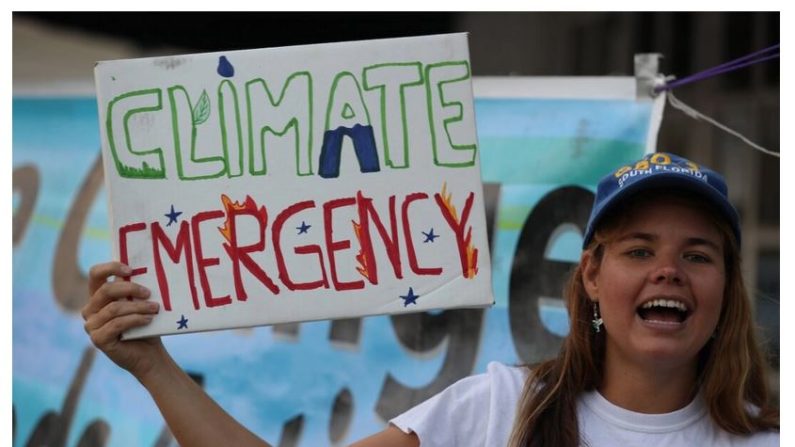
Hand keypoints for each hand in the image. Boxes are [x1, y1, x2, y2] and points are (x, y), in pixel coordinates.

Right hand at [82, 261, 165, 380]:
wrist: (150, 354)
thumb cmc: (145, 324)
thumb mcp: (140, 303)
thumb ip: (135, 289)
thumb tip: (143, 269)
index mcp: (98, 296)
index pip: (95, 274)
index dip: (110, 268)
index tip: (131, 270)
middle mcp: (90, 310)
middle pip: (106, 290)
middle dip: (130, 289)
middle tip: (149, 293)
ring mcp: (91, 326)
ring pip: (114, 308)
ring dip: (138, 307)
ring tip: (155, 308)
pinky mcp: (98, 339)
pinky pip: (117, 324)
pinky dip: (135, 319)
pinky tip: (148, 319)